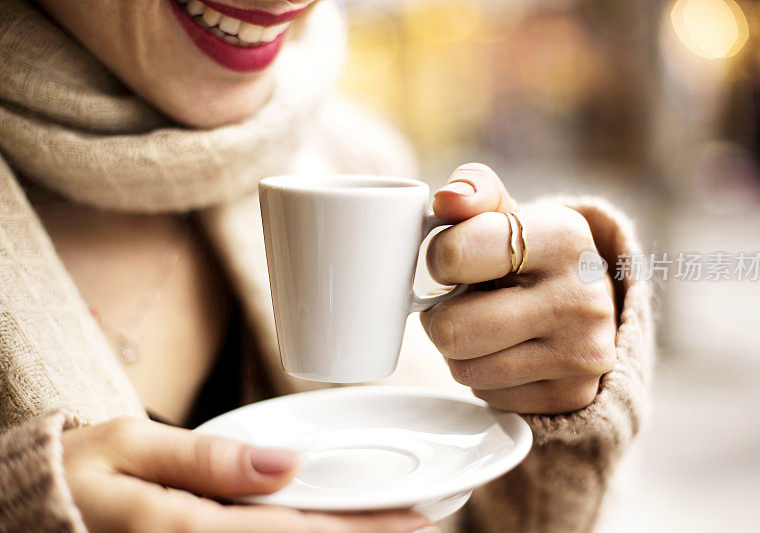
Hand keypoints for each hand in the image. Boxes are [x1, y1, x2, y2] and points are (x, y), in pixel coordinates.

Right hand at [63, 417, 433, 532]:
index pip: (292, 531)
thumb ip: (205, 458)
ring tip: (393, 532)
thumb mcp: (127, 448)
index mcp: (185, 529)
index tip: (414, 522)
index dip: (358, 530)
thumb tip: (280, 463)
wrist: (29, 518)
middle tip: (424, 531)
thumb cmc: (75, 478)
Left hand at [421, 163, 616, 414]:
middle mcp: (582, 297)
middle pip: (450, 329)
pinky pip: (486, 395)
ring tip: (488, 325)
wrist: (588, 305)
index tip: (453, 259)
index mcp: (563, 236)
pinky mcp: (572, 396)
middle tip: (461, 302)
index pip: (453, 255)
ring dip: (459, 350)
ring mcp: (582, 353)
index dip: (438, 259)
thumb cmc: (527, 252)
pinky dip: (484, 376)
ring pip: (462, 368)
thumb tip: (447, 199)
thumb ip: (473, 190)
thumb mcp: (506, 212)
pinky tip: (509, 352)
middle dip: (440, 315)